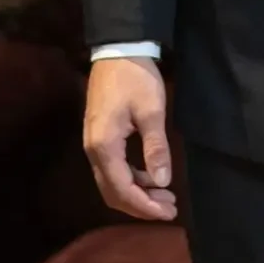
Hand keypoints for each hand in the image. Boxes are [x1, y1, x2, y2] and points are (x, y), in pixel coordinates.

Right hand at [83, 56, 175, 221]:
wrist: (117, 50)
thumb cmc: (135, 78)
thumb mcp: (151, 110)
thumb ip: (156, 147)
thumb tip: (162, 181)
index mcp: (104, 145)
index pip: (122, 189)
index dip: (145, 206)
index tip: (168, 212)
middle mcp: (93, 150)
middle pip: (112, 192)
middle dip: (141, 205)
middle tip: (170, 207)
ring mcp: (93, 144)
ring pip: (111, 183)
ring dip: (137, 193)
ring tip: (166, 195)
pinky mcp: (99, 138)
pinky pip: (112, 170)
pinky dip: (132, 179)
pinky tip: (152, 176)